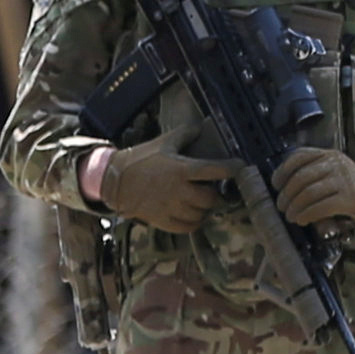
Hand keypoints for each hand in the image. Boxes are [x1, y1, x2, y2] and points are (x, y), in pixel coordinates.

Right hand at [99, 128, 234, 233]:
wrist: (114, 180)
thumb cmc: (141, 159)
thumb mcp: (164, 143)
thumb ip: (185, 134)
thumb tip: (201, 126)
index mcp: (181, 169)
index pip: (215, 170)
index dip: (232, 169)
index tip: (240, 167)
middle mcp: (179, 190)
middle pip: (211, 198)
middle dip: (215, 194)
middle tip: (212, 189)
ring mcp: (172, 207)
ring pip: (201, 214)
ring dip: (205, 208)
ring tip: (201, 201)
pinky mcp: (164, 220)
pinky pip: (189, 226)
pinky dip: (195, 221)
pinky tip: (193, 213)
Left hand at [272, 147, 354, 231]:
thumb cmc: (348, 186)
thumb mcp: (332, 171)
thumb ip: (312, 173)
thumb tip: (283, 189)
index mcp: (328, 155)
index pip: (299, 157)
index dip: (283, 171)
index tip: (276, 184)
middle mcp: (336, 164)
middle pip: (301, 177)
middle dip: (287, 194)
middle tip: (282, 206)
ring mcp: (344, 180)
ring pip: (309, 193)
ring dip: (294, 207)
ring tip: (290, 215)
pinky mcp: (350, 198)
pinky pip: (321, 206)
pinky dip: (307, 214)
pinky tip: (302, 219)